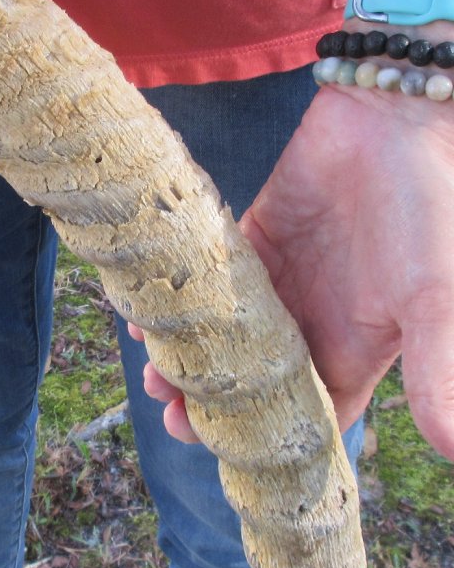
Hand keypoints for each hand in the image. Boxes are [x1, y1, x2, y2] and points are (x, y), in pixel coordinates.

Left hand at [133, 80, 453, 458]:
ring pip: (222, 333)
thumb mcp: (435, 294)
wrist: (392, 119)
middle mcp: (310, 321)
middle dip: (209, 399)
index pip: (307, 414)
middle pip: (250, 380)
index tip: (219, 449)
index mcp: (354, 349)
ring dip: (187, 352)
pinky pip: (208, 278)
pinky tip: (145, 309)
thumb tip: (452, 447)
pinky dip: (180, 297)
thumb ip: (439, 366)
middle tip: (168, 408)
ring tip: (150, 367)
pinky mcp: (250, 238)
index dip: (266, 440)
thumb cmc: (427, 207)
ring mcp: (277, 281)